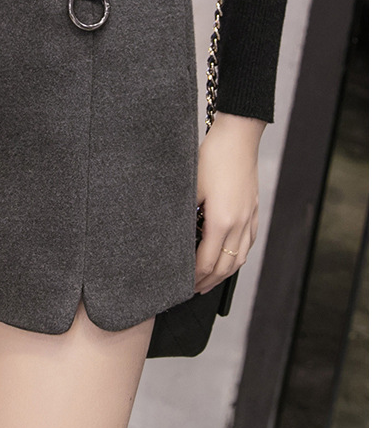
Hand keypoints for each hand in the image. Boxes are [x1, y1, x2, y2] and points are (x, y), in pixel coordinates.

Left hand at [194, 110, 265, 294]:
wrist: (238, 137)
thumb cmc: (210, 158)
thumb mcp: (189, 188)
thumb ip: (184, 217)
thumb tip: (173, 239)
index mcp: (222, 221)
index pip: (206, 262)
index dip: (193, 277)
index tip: (180, 284)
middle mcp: (240, 224)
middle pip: (225, 267)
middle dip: (207, 282)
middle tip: (191, 290)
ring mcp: (250, 218)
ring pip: (240, 258)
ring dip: (223, 273)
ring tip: (208, 280)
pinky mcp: (254, 211)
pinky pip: (249, 243)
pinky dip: (238, 257)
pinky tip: (228, 258)